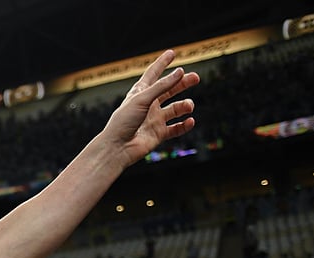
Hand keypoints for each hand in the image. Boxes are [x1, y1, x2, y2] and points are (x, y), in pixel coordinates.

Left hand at [102, 49, 199, 166]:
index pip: (152, 74)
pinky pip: (176, 128)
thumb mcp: (142, 99)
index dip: (162, 63)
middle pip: (169, 90)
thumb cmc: (123, 122)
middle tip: (195, 77)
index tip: (171, 53)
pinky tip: (190, 120)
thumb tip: (180, 72)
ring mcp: (154, 120)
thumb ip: (162, 86)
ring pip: (175, 109)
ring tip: (189, 105)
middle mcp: (148, 105)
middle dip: (182, 83)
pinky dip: (185, 125)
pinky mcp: (159, 134)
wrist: (117, 148)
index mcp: (140, 94)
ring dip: (185, 106)